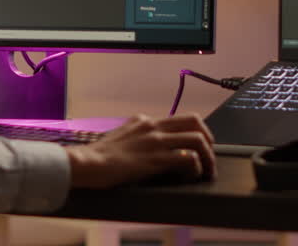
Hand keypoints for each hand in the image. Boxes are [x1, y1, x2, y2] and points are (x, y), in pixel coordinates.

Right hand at [64, 113, 215, 187]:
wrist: (88, 163)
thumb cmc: (98, 156)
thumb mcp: (119, 137)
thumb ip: (136, 137)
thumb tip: (146, 148)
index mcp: (143, 120)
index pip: (178, 119)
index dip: (194, 132)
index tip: (197, 147)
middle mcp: (152, 126)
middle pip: (195, 121)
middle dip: (208, 139)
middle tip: (209, 156)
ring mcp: (156, 141)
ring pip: (197, 140)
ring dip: (208, 157)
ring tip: (207, 171)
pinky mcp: (156, 159)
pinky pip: (188, 159)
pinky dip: (196, 169)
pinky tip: (191, 177)